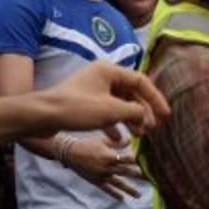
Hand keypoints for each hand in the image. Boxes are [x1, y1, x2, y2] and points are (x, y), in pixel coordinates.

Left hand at [37, 61, 169, 137]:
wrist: (42, 116)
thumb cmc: (76, 109)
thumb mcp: (111, 111)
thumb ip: (135, 111)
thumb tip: (146, 115)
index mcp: (109, 70)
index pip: (141, 80)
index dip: (155, 98)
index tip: (165, 114)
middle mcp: (101, 76)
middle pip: (131, 92)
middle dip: (142, 111)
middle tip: (152, 128)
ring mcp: (92, 89)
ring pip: (119, 103)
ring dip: (130, 119)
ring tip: (138, 135)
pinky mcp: (84, 103)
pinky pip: (106, 111)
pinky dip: (114, 123)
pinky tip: (118, 138)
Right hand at [65, 134, 144, 200]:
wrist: (69, 153)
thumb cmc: (87, 144)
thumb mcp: (103, 140)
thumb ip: (117, 142)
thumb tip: (131, 141)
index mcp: (109, 156)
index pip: (127, 159)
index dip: (137, 160)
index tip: (148, 162)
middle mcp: (106, 168)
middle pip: (126, 172)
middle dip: (138, 175)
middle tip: (150, 179)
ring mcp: (101, 176)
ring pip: (118, 184)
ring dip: (129, 189)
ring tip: (139, 195)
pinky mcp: (96, 181)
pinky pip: (107, 189)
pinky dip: (114, 194)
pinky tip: (122, 199)